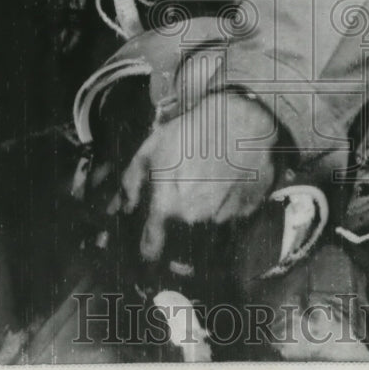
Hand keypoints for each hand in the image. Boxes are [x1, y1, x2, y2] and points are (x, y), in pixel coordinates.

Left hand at [120, 93, 276, 260]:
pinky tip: (228, 175)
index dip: (148, 246)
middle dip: (180, 204)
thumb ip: (132, 181)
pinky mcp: (246, 209)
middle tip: (187, 176)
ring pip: (206, 216)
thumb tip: (122, 207)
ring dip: (204, 201)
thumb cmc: (191, 130)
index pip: (152, 242)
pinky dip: (228, 198)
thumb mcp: (151, 147)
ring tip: (209, 171)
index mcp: (167, 203)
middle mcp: (194, 216)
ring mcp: (223, 214)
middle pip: (181, 221)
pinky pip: (230, 211)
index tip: (147, 250)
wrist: (239, 119)